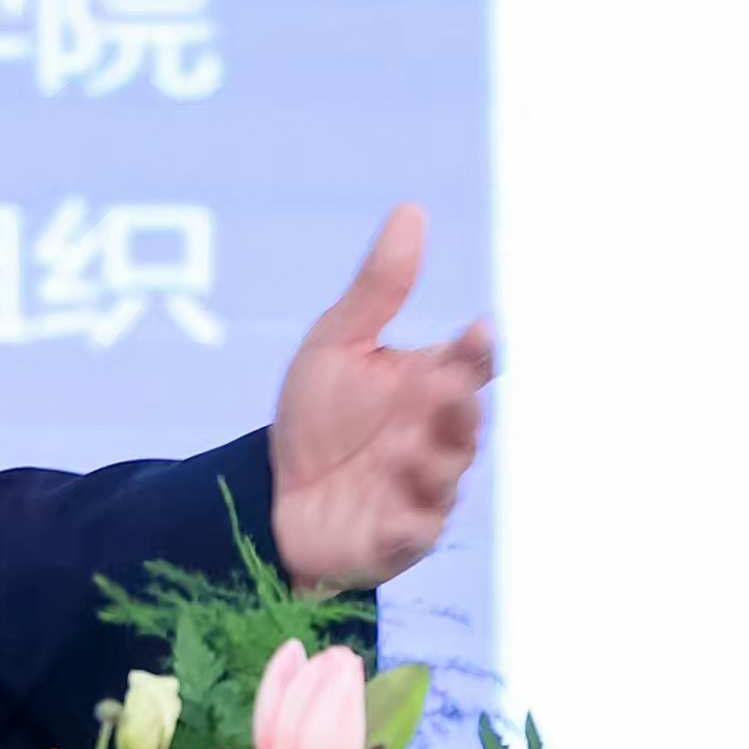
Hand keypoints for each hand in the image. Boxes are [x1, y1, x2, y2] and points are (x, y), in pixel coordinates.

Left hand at [267, 205, 494, 595]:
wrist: (269, 496)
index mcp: (430, 387)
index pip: (468, 365)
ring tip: (408, 449)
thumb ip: (379, 289)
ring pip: (444, 477)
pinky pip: (414, 534)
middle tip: (449, 388)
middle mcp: (436, 438)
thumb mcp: (337, 346)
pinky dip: (411, 525)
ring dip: (432, 463)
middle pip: (464, 422)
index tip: (479, 332)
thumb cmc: (316, 419)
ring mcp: (421, 491)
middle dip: (458, 408)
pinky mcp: (397, 538)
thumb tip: (411, 210)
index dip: (477, 352)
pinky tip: (401, 515)